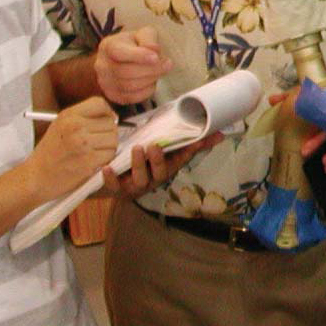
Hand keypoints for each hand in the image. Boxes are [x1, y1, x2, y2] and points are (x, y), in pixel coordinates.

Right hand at [30, 98, 118, 197]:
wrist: (36, 177)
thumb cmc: (49, 153)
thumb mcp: (60, 126)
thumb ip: (82, 117)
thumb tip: (112, 117)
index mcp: (68, 115)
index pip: (100, 103)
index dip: (107, 112)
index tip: (105, 122)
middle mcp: (75, 127)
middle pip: (110, 123)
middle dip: (108, 133)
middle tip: (97, 142)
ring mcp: (83, 144)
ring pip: (113, 139)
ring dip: (108, 147)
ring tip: (93, 152)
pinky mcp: (88, 161)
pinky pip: (110, 154)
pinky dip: (105, 159)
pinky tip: (93, 161)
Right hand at [94, 26, 170, 105]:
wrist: (119, 60)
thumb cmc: (133, 45)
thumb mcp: (141, 34)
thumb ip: (148, 38)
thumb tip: (154, 50)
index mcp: (108, 46)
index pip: (120, 53)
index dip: (139, 56)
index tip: (156, 57)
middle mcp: (102, 65)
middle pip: (126, 72)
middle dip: (151, 69)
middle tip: (168, 64)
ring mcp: (105, 82)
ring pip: (129, 86)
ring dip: (150, 80)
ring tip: (160, 72)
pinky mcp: (113, 96)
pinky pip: (131, 98)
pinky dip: (146, 91)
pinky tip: (152, 82)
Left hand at [104, 134, 219, 198]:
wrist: (116, 185)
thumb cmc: (143, 163)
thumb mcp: (162, 150)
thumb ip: (187, 142)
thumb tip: (219, 134)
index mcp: (165, 169)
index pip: (180, 160)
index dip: (189, 151)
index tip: (195, 141)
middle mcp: (153, 179)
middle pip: (160, 173)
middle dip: (158, 160)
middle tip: (154, 146)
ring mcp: (136, 186)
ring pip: (140, 179)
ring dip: (138, 165)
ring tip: (136, 149)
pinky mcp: (118, 190)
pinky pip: (114, 187)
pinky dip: (111, 179)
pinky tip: (106, 168)